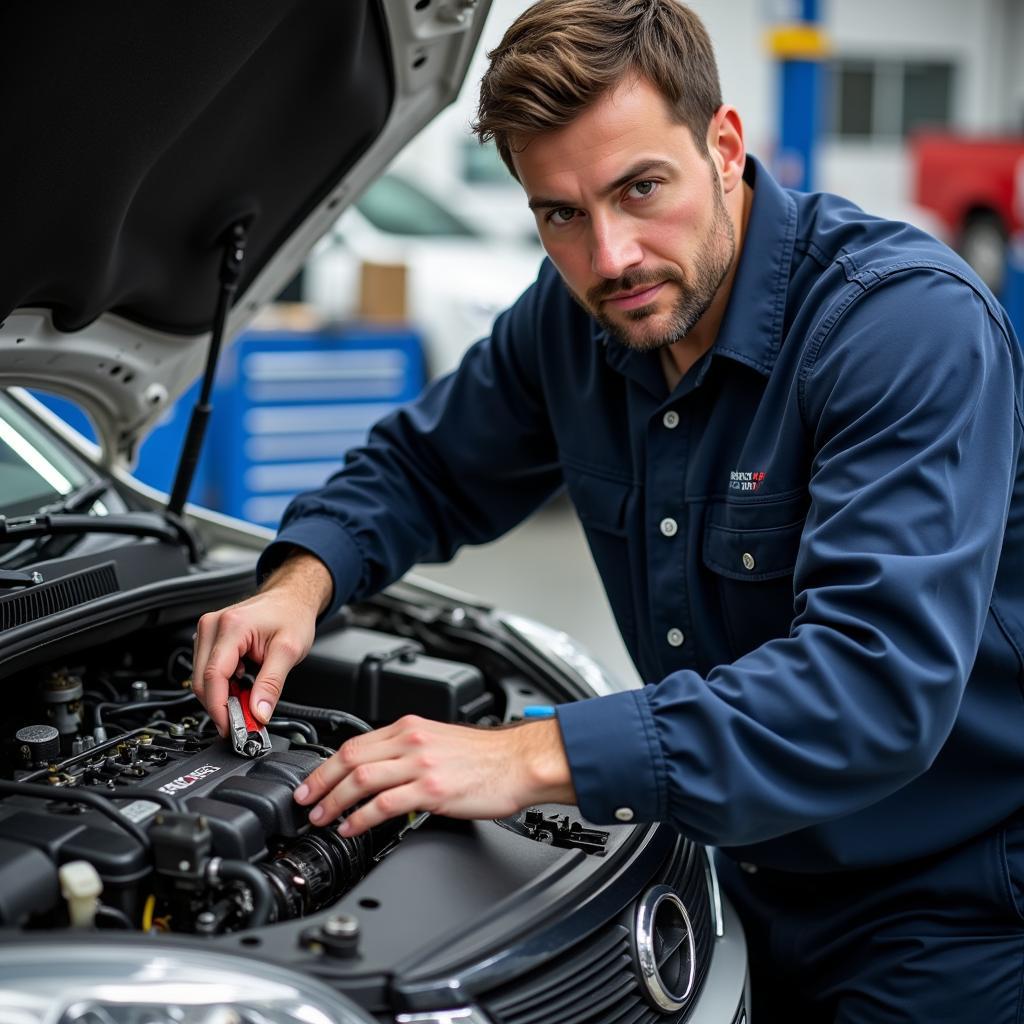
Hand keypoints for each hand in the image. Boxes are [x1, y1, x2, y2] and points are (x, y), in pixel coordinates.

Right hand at [192, 551, 332, 734]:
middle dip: (220, 705)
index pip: (213, 675)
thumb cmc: (291, 615)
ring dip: (222, 695)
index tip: (230, 727)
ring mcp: (208, 630)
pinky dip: (222, 685)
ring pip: (202, 677)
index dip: (219, 707)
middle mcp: (213, 625)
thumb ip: (272, 684)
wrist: (292, 598)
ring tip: (247, 700)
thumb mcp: (289, 651)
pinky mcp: (210, 637)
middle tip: (243, 722)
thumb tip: (258, 713)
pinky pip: (207, 669)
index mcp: (231, 626)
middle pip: (202, 680)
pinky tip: (240, 686)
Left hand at [294, 715, 575, 836]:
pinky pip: (385, 804)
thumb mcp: (441, 741)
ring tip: (322, 818)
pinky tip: (352, 827)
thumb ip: (410, 751)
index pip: (356, 742)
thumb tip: (381, 771)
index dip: (327, 765)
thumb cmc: (488, 756)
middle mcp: (411, 741)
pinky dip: (361, 817)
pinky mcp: (432, 789)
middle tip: (305, 802)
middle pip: (350, 757)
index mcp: (411, 727)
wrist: (521, 761)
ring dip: (334, 801)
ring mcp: (421, 764)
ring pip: (361, 779)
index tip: (312, 781)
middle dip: (320, 782)